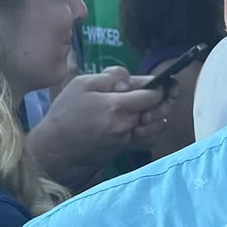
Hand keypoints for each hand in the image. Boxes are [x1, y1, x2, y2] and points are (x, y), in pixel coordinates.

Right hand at [29, 70, 165, 190]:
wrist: (56, 147)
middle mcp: (125, 125)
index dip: (161, 86)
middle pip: (157, 110)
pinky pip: (147, 140)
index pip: (151, 95)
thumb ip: (109, 77)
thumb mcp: (81, 84)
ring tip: (159, 105)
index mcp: (115, 106)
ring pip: (156, 127)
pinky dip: (152, 130)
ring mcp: (126, 139)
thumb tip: (129, 79)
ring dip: (161, 115)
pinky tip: (148, 122)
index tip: (164, 81)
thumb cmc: (65, 112)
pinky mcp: (124, 149)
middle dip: (165, 99)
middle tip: (170, 91)